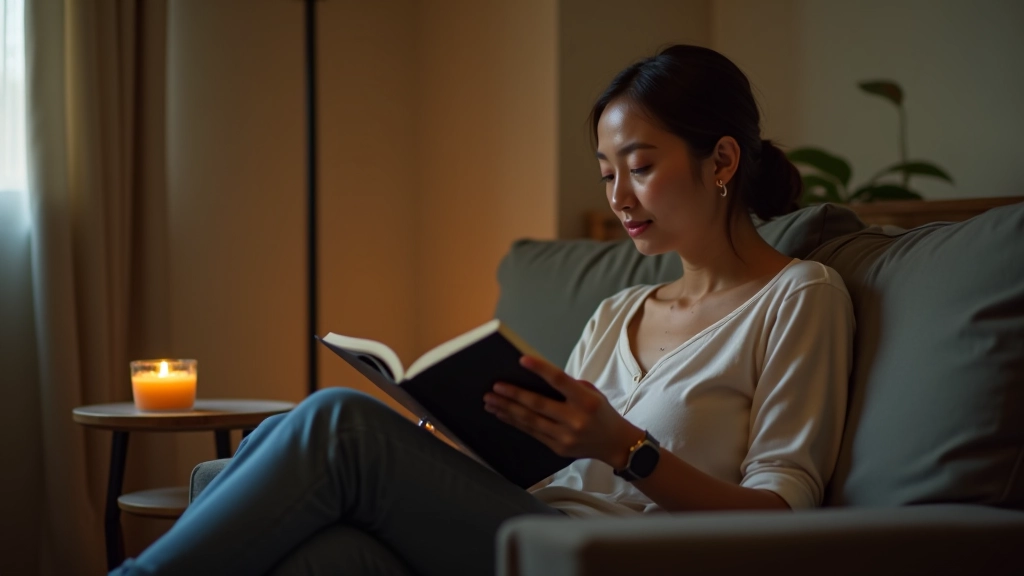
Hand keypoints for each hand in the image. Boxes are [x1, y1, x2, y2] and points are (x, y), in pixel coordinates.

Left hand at [483, 356, 641, 467]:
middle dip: (513, 395)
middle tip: (495, 387)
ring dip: (507, 410)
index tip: (521, 360)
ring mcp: (566, 436)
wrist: (616, 445)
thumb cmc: (602, 413)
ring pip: (530, 421)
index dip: (540, 369)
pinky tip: (503, 414)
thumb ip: (568, 386)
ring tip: (490, 401)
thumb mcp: (592, 394)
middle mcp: (575, 420)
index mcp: (586, 401)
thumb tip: (536, 377)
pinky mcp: (558, 448)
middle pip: (538, 405)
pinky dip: (515, 422)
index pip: (560, 381)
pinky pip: (532, 433)